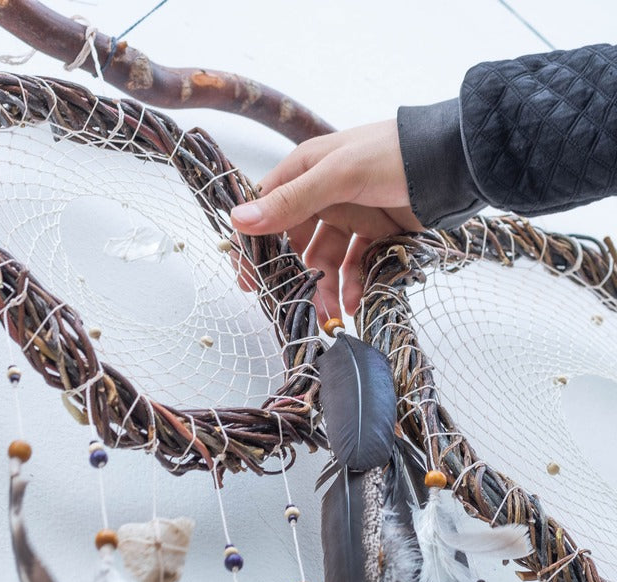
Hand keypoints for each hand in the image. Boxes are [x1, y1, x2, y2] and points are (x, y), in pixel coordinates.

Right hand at [230, 119, 421, 321]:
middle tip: (293, 304)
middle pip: (297, 242)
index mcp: (306, 171)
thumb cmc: (393, 155)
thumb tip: (237, 220)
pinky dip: (355, 283)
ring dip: (327, 286)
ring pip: (327, 259)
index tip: (248, 277)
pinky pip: (357, 263)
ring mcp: (350, 214)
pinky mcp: (376, 232)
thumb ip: (291, 201)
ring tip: (332, 313)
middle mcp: (323, 193)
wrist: (456, 161)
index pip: (267, 210)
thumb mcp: (338, 175)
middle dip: (296, 275)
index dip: (255, 244)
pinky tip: (356, 301)